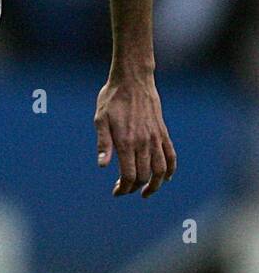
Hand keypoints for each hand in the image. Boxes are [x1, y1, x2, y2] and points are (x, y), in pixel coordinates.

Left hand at [94, 70, 176, 197]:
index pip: (129, 175)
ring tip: (146, 192)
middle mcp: (143, 142)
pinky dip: (170, 169)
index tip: (116, 191)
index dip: (124, 188)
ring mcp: (155, 138)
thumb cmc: (112, 99)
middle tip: (124, 189)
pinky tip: (165, 177)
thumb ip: (103, 143)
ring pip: (161, 170)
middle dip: (134, 188)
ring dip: (155, 185)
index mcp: (126, 141)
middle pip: (144, 176)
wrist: (133, 80)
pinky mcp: (163, 132)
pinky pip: (171, 155)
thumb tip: (103, 165)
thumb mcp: (100, 119)